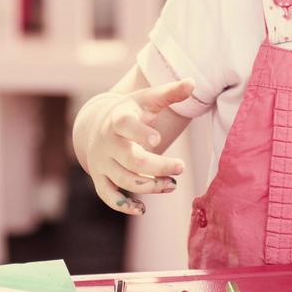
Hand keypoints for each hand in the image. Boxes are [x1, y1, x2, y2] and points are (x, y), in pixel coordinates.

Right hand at [81, 78, 193, 214]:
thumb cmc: (131, 111)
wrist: (97, 124)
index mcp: (118, 119)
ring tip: (171, 184)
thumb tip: (194, 82)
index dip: (139, 132)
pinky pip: (108, 197)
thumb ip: (171, 92)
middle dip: (158, 166)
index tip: (158, 139)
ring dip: (151, 186)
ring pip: (124, 180)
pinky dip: (124, 206)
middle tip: (180, 167)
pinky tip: (142, 209)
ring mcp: (102, 162)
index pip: (124, 125)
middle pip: (131, 160)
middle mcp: (107, 142)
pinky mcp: (100, 178)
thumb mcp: (148, 99)